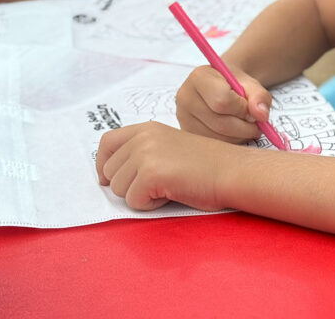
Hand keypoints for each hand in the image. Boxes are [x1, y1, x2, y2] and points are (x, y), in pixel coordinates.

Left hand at [96, 121, 235, 210]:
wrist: (231, 171)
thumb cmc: (207, 165)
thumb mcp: (169, 147)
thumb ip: (143, 151)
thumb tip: (111, 174)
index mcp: (147, 128)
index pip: (107, 142)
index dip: (103, 164)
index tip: (107, 179)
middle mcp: (143, 137)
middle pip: (110, 171)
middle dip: (128, 185)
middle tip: (158, 184)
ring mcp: (145, 154)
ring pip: (119, 189)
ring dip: (140, 196)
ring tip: (167, 187)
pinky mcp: (151, 174)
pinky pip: (133, 201)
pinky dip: (150, 206)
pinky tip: (171, 194)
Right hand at [175, 65, 272, 143]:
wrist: (221, 87)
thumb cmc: (234, 84)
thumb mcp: (250, 83)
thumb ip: (259, 96)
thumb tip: (261, 115)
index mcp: (199, 77)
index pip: (222, 100)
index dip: (242, 108)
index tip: (249, 106)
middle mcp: (185, 97)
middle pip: (220, 123)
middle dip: (244, 127)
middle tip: (254, 122)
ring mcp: (183, 118)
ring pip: (217, 138)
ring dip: (239, 137)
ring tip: (245, 126)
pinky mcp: (187, 134)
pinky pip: (212, 146)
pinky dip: (230, 143)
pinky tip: (234, 132)